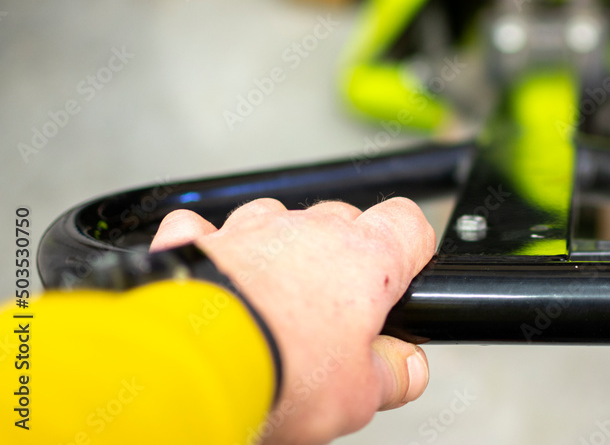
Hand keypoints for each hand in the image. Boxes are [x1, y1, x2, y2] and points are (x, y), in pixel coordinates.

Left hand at [150, 197, 435, 443]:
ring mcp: (253, 229)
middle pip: (343, 221)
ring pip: (279, 220)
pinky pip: (209, 228)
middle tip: (334, 314)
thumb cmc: (280, 370)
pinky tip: (217, 279)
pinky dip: (213, 246)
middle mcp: (312, 229)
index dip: (410, 248)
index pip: (408, 223)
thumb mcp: (358, 395)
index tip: (401, 278)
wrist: (193, 365)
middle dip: (343, 257)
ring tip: (272, 302)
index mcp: (365, 258)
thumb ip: (392, 375)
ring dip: (280, 249)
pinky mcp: (200, 239)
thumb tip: (408, 369)